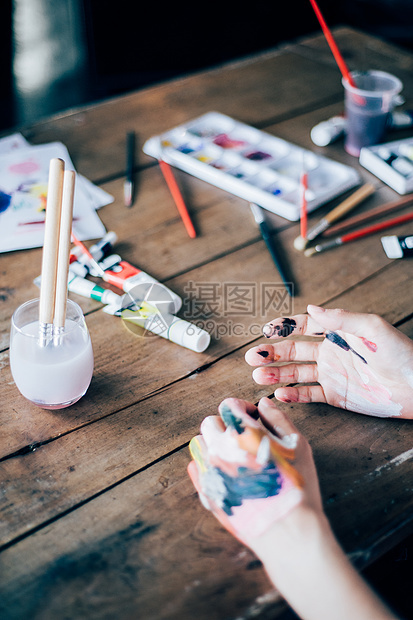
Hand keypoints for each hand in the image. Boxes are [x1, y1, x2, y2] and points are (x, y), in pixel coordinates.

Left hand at [187, 397, 321, 550]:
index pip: (229, 406)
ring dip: (214, 445)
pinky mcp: (206, 492)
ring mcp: (210, 471)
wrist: (289, 533)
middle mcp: (220, 448)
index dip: (242, 409)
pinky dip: (208, 466)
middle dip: (226, 426)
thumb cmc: (298, 485)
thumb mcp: (297, 444)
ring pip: (200, 445)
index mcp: (242, 432)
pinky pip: (197, 469)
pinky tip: (228, 474)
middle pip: (211, 423)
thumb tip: (263, 403)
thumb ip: (278, 419)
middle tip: (244, 439)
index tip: (252, 419)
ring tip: (235, 457)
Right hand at [245, 305, 412, 418]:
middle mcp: (330, 352)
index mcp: (338, 333)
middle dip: (272, 352)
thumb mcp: (372, 328)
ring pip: (296, 373)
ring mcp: (331, 374)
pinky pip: (309, 395)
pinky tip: (280, 393)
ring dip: (276, 374)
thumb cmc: (400, 354)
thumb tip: (312, 308)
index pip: (304, 327)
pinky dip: (293, 395)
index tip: (266, 329)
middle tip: (253, 356)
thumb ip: (341, 319)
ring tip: (259, 375)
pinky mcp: (335, 395)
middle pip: (293, 351)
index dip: (284, 327)